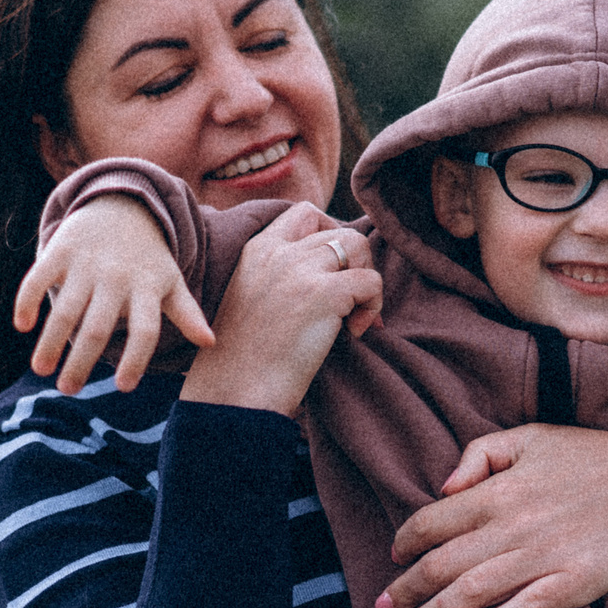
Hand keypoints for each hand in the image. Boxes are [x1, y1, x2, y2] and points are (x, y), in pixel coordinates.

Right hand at [16, 195, 216, 392]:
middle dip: (82, 361)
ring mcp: (87, 263)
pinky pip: (39, 277)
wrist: (122, 204)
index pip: (146, 329)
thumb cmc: (147, 256)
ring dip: (51, 341)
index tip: (124, 387)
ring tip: (41, 370)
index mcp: (146, 289)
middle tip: (68, 390)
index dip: (136, 358)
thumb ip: (187, 312)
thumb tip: (211, 343)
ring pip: (66, 308)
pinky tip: (22, 326)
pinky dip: (28, 300)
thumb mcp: (169, 280)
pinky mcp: (61, 249)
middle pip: (99, 327)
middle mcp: (116, 278)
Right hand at [177, 204, 379, 415]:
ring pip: (359, 245)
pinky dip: (373, 306)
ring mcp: (300, 270)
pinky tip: (353, 333)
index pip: (305, 213)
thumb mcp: (253, 300)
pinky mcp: (323, 294)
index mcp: (257, 250)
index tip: (333, 271)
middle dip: (355, 263)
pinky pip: (371, 282)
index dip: (330, 234)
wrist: (234, 393)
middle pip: (340, 230)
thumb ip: (281, 276)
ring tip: (354, 315)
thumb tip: (336, 273)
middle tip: (351, 301)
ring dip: (367, 279)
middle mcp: (279, 252)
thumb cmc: (244, 360)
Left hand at [376, 425, 607, 607]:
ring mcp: (542, 559)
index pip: (432, 522)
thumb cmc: (591, 456)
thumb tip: (444, 487)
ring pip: (472, 594)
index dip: (405, 542)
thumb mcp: (532, 436)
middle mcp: (513, 527)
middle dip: (406, 591)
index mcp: (499, 491)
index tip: (394, 557)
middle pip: (441, 566)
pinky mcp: (573, 584)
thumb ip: (480, 454)